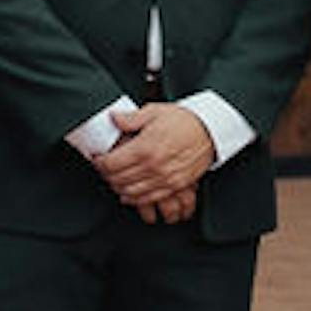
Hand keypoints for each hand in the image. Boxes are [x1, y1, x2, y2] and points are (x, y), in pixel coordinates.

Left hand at [96, 102, 214, 217]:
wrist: (212, 130)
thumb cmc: (185, 120)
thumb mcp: (156, 111)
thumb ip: (131, 118)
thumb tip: (112, 118)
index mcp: (144, 147)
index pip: (110, 163)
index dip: (99, 162)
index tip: (98, 158)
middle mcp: (152, 166)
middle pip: (117, 179)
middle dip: (106, 175)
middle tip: (105, 168)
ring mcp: (164, 178)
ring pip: (129, 191)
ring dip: (118, 187)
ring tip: (115, 179)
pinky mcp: (174, 185)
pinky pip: (147, 198)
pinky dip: (134, 198)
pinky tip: (128, 193)